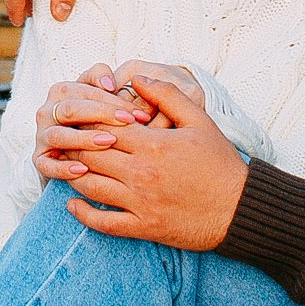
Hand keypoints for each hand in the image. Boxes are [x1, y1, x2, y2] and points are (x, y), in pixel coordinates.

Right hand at [36, 67, 151, 178]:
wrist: (75, 148)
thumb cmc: (95, 118)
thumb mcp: (99, 94)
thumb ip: (102, 78)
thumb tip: (108, 83)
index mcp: (61, 91)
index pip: (86, 91)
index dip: (113, 100)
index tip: (138, 112)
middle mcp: (47, 112)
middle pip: (71, 109)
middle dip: (102, 114)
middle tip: (128, 122)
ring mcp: (42, 136)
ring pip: (59, 135)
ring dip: (83, 139)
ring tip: (109, 142)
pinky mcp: (39, 160)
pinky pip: (47, 165)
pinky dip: (63, 168)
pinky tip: (83, 170)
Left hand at [60, 73, 248, 250]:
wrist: (240, 209)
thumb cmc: (221, 163)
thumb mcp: (199, 121)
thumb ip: (168, 95)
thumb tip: (139, 78)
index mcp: (153, 145)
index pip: (104, 126)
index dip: (86, 118)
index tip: (76, 114)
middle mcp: (142, 174)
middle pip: (90, 155)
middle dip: (74, 144)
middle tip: (64, 138)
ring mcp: (141, 203)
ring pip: (90, 187)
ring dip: (73, 174)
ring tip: (65, 165)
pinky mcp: (144, 227)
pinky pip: (104, 223)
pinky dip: (83, 215)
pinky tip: (72, 204)